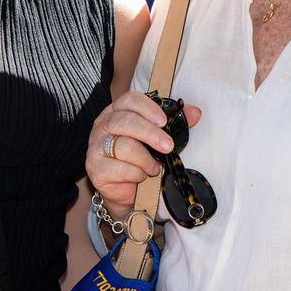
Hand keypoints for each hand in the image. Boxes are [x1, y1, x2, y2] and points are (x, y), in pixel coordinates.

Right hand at [87, 91, 201, 217]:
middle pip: (126, 121)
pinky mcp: (95, 167)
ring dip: (145, 159)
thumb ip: (175, 122)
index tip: (164, 121)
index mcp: (117, 110)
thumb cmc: (141, 156)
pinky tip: (141, 176)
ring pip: (124, 146)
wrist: (126, 190)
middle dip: (151, 134)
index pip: (130, 99)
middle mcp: (103, 124)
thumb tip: (195, 112)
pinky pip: (119, 168)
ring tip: (155, 167)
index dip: (148, 108)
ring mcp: (96, 146)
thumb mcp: (159, 136)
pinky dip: (136, 173)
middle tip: (169, 146)